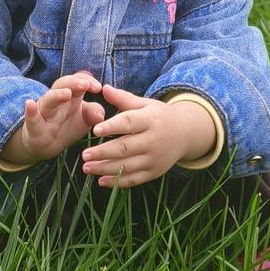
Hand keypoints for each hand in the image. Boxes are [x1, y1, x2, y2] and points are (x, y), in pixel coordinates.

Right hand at [17, 71, 105, 162]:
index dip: (87, 81)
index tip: (98, 87)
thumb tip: (100, 114)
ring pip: (48, 100)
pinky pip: (32, 119)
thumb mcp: (84, 120)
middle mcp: (56, 100)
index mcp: (70, 95)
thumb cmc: (67, 126)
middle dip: (74, 83)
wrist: (46, 145)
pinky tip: (29, 104)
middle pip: (62, 85)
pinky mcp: (34, 128)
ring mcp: (43, 112)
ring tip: (66, 93)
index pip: (77, 81)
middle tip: (86, 85)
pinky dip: (31, 112)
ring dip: (56, 95)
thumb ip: (94, 113)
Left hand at [81, 84, 215, 187]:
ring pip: (127, 166)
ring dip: (105, 169)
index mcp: (150, 120)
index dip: (112, 126)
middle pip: (125, 148)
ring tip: (87, 168)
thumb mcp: (145, 104)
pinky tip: (101, 181)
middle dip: (103, 152)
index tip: (95, 129)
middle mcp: (153, 140)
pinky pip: (134, 180)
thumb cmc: (158, 116)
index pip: (129, 123)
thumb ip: (123, 98)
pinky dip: (117, 182)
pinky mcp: (154, 172)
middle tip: (84, 155)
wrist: (186, 133)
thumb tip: (104, 88)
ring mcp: (154, 158)